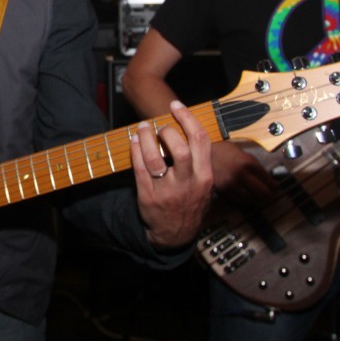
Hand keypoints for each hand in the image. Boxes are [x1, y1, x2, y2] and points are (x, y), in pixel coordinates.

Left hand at [130, 100, 213, 247]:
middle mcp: (188, 183)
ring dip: (146, 139)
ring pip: (155, 159)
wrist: (176, 234)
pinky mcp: (148, 197)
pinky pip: (139, 169)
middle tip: (160, 127)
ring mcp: (167, 191)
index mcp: (204, 177)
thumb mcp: (205, 185)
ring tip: (142, 128)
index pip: (200, 141)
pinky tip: (134, 141)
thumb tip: (187, 127)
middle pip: (180, 149)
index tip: (176, 106)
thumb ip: (200, 160)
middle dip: (168, 131)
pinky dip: (135, 151)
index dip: (188, 118)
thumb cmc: (190, 202)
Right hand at [210, 142, 275, 206]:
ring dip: (256, 199)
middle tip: (270, 195)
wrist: (202, 153)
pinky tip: (247, 197)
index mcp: (248, 162)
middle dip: (268, 194)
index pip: (267, 179)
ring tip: (259, 198)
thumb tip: (266, 176)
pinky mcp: (223, 190)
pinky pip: (238, 199)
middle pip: (262, 191)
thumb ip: (253, 164)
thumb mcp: (241, 152)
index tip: (275, 187)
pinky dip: (244, 199)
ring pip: (251, 198)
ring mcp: (231, 183)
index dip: (273, 185)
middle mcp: (241, 174)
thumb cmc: (223, 150)